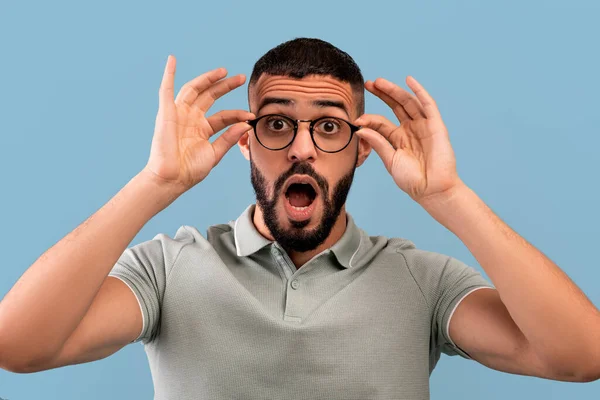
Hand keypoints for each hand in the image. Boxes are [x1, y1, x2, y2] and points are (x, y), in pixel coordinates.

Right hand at [143, 55, 254, 192]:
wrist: (172, 178)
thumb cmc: (190, 170)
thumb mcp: (214, 154)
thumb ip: (229, 138)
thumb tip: (246, 125)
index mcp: (202, 129)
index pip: (224, 115)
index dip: (238, 113)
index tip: (252, 115)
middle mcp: (191, 119)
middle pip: (209, 96)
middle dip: (225, 86)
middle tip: (241, 78)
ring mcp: (178, 114)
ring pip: (194, 90)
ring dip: (207, 79)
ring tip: (223, 71)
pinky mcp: (167, 113)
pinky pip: (166, 90)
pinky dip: (168, 74)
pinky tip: (172, 60)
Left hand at [354, 76, 462, 204]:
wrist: (432, 190)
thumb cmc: (412, 180)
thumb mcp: (390, 160)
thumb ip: (378, 143)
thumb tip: (360, 129)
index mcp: (398, 139)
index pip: (381, 122)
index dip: (369, 118)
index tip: (356, 118)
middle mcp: (410, 129)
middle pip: (395, 106)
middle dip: (382, 94)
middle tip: (368, 84)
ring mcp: (423, 126)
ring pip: (408, 102)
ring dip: (394, 90)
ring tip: (379, 82)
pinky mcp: (436, 126)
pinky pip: (428, 105)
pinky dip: (419, 91)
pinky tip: (409, 80)